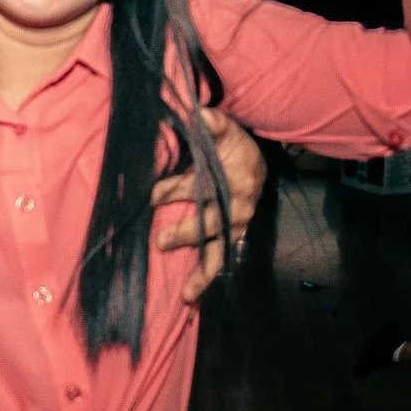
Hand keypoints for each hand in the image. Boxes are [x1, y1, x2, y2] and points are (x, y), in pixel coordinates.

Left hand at [154, 107, 265, 302]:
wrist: (258, 164)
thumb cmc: (234, 146)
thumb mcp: (225, 129)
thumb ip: (211, 122)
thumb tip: (195, 112)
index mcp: (235, 180)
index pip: (202, 187)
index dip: (176, 191)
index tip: (152, 196)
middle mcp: (238, 207)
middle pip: (211, 223)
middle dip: (187, 233)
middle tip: (161, 241)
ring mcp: (236, 227)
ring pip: (220, 252)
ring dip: (203, 274)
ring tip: (187, 295)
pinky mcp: (232, 238)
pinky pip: (221, 260)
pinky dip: (207, 279)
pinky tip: (192, 298)